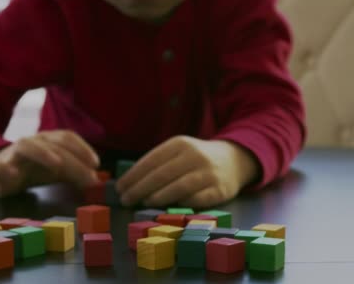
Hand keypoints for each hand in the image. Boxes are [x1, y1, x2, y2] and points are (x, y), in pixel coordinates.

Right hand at [0, 130, 99, 197]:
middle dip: (72, 160)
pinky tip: (12, 175)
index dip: (82, 148)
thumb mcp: (57, 172)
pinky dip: (1, 167)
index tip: (96, 163)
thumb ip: (75, 173)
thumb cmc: (34, 170)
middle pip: (53, 145)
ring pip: (26, 146)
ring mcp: (12, 153)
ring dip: (42, 152)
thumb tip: (97, 180)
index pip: (66, 137)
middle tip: (87, 176)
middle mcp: (32, 142)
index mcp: (48, 141)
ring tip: (57, 165)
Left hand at [115, 136, 259, 208]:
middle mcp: (195, 156)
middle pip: (163, 174)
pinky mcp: (220, 190)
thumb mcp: (178, 152)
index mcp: (180, 144)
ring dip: (159, 197)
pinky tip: (170, 209)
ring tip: (144, 203)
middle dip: (140, 188)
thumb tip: (128, 183)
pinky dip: (183, 204)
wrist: (234, 160)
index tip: (120, 187)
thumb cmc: (195, 159)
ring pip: (180, 186)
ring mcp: (209, 173)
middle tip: (126, 199)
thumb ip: (157, 164)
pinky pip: (199, 199)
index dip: (133, 175)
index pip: (152, 160)